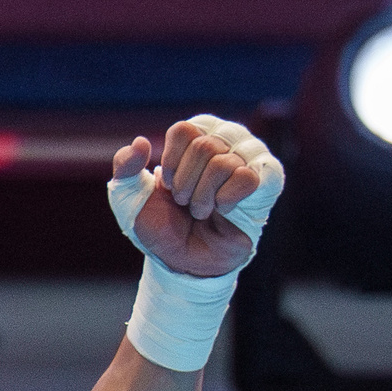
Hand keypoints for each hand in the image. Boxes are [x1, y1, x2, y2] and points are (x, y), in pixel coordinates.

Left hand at [110, 118, 266, 278]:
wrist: (183, 260)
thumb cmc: (162, 225)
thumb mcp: (130, 199)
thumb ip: (124, 168)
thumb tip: (140, 142)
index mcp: (196, 137)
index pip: (184, 130)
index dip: (171, 163)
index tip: (169, 185)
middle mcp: (226, 141)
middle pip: (204, 146)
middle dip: (185, 185)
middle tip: (186, 203)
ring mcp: (249, 159)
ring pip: (223, 163)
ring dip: (202, 197)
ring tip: (202, 210)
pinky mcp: (267, 181)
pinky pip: (247, 178)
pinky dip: (225, 201)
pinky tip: (223, 210)